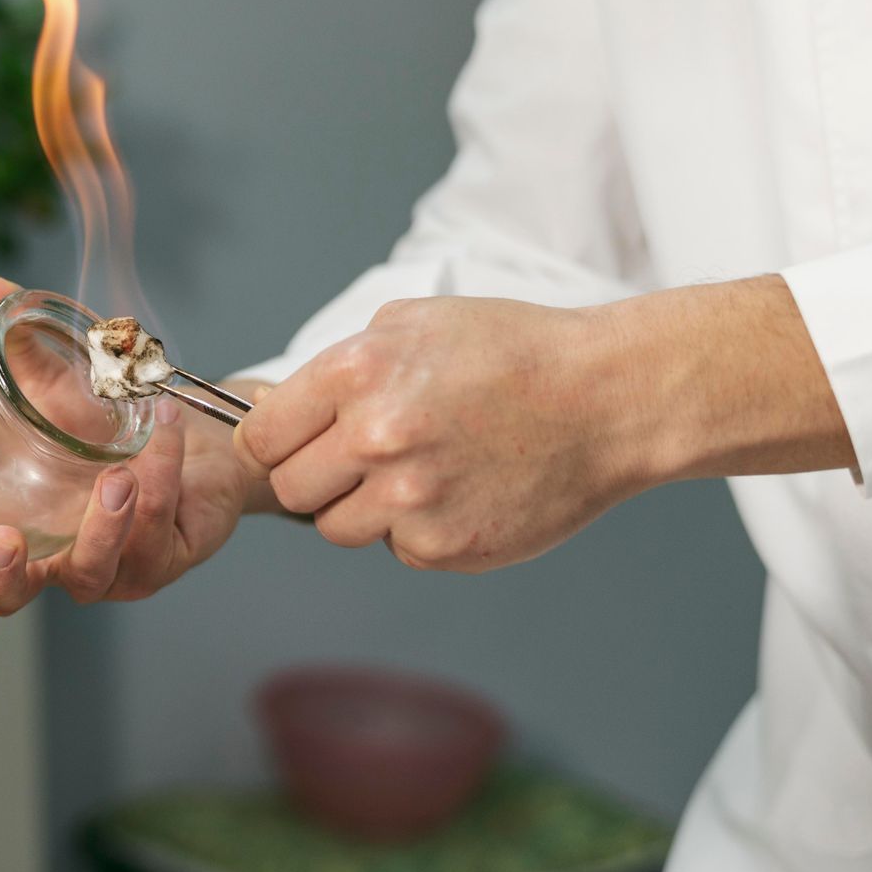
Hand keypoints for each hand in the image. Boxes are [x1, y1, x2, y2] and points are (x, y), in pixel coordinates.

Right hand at [0, 278, 253, 614]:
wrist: (194, 433)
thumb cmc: (111, 417)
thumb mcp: (63, 374)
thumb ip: (22, 340)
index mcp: (2, 512)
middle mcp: (46, 552)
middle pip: (3, 596)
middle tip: (0, 540)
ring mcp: (102, 567)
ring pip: (89, 574)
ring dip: (103, 527)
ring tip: (119, 476)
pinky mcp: (157, 564)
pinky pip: (153, 535)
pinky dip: (160, 481)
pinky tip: (164, 431)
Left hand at [237, 278, 854, 572]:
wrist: (609, 399)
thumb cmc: (514, 353)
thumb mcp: (416, 323)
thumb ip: (339, 364)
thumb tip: (276, 406)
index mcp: (357, 373)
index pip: (262, 435)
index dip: (275, 440)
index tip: (292, 441)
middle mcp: (376, 436)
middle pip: (291, 487)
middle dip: (315, 475)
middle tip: (360, 459)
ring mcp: (410, 497)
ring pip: (337, 527)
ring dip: (363, 507)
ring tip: (418, 471)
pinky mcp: (443, 544)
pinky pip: (396, 547)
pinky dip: (418, 528)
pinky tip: (460, 491)